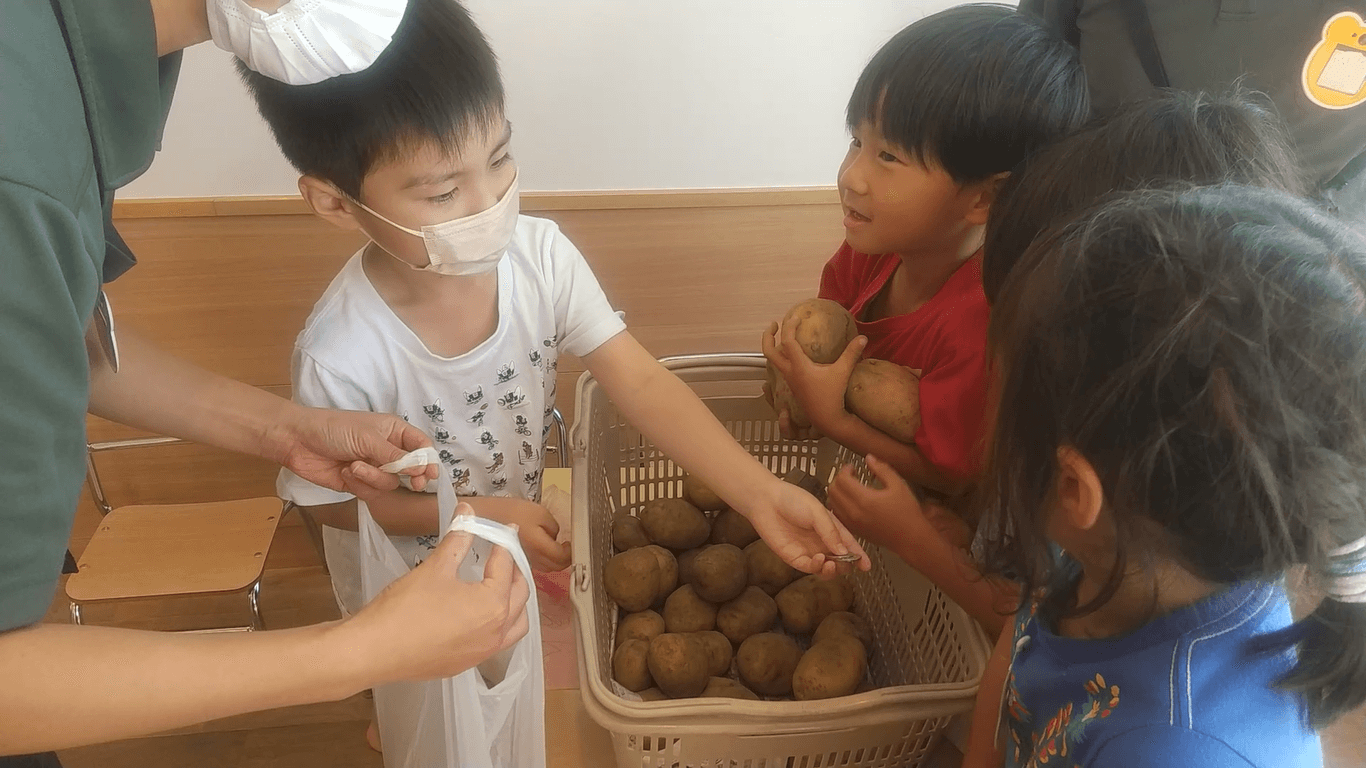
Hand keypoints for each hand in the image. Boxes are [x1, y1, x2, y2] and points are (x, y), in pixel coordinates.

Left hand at [265, 404, 438, 492]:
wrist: (297, 442)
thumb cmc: (333, 429)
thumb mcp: (368, 438)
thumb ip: (396, 456)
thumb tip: (422, 468)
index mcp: (393, 432)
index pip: (421, 446)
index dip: (429, 460)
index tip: (431, 474)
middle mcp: (387, 451)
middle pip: (411, 469)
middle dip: (410, 476)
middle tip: (414, 484)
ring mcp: (373, 468)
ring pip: (390, 483)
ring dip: (373, 477)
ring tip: (354, 467)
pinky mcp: (359, 484)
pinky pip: (371, 492)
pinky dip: (360, 485)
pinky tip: (345, 473)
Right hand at [337, 503, 530, 684]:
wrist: (375, 651)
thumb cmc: (406, 606)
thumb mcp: (435, 567)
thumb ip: (458, 539)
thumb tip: (467, 511)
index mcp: (493, 604)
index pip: (506, 566)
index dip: (505, 543)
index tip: (506, 530)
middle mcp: (497, 631)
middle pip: (520, 595)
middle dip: (515, 571)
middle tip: (505, 554)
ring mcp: (483, 652)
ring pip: (516, 624)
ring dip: (515, 602)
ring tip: (503, 584)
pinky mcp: (467, 664)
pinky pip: (498, 642)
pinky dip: (501, 624)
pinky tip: (484, 615)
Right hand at [485, 500, 571, 572]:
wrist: (487, 516)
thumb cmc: (512, 512)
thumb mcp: (540, 512)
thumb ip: (554, 528)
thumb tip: (555, 538)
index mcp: (540, 547)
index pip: (562, 558)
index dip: (571, 552)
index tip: (572, 543)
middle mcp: (533, 559)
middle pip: (556, 567)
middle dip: (565, 558)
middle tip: (567, 546)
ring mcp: (525, 562)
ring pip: (546, 568)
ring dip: (554, 561)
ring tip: (556, 547)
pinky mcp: (518, 560)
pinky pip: (537, 565)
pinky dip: (544, 560)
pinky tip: (541, 550)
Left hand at [742, 477, 870, 576]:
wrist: (766, 501)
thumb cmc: (793, 500)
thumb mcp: (817, 512)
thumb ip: (831, 532)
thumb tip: (844, 552)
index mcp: (831, 528)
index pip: (849, 545)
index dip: (859, 556)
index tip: (867, 566)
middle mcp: (821, 542)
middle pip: (840, 561)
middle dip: (846, 565)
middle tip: (846, 563)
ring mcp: (808, 551)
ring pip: (826, 569)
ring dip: (832, 570)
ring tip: (832, 564)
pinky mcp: (794, 557)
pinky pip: (809, 568)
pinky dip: (817, 567)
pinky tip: (819, 560)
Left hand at [762, 320, 865, 434]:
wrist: (827, 420)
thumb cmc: (832, 397)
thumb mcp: (842, 372)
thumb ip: (851, 353)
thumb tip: (863, 338)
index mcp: (799, 366)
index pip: (787, 341)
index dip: (790, 326)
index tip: (796, 317)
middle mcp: (790, 372)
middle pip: (768, 352)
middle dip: (768, 335)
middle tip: (774, 324)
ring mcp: (789, 380)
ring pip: (773, 361)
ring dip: (773, 347)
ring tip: (782, 337)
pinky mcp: (793, 386)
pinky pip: (780, 368)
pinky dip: (781, 357)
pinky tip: (792, 355)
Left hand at [827, 454, 941, 554]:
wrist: (911, 538)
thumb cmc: (907, 512)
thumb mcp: (898, 485)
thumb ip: (882, 469)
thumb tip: (868, 458)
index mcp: (864, 499)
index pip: (842, 479)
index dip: (845, 469)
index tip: (853, 467)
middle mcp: (854, 512)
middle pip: (832, 489)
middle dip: (839, 479)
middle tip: (850, 475)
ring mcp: (852, 523)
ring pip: (832, 502)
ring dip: (837, 491)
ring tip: (849, 487)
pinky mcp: (853, 530)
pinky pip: (837, 514)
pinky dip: (838, 504)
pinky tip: (850, 501)